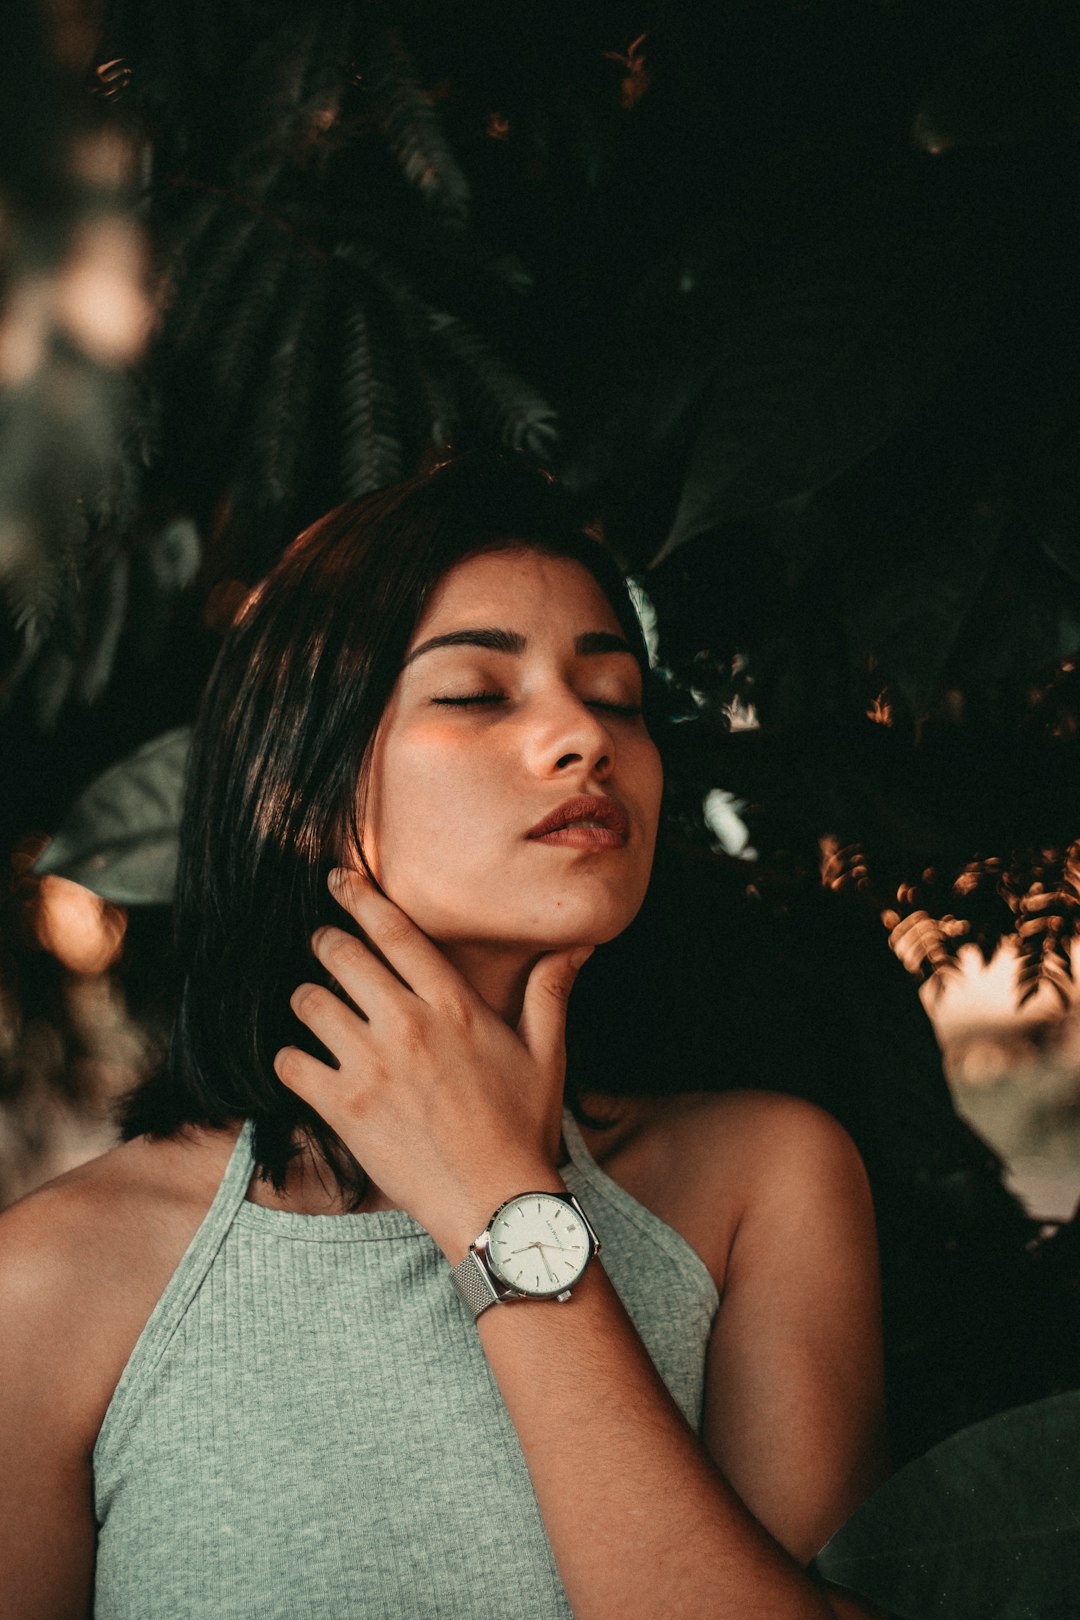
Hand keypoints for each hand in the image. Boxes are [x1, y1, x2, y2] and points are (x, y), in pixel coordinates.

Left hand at [273, 867, 591, 1255]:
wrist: (495, 1203)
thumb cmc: (523, 1128)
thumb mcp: (546, 1054)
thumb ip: (549, 993)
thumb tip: (579, 947)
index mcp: (453, 1005)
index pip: (394, 931)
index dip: (359, 897)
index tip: (340, 879)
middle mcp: (407, 1025)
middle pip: (341, 954)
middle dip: (326, 942)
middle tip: (325, 946)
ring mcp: (370, 1066)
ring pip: (309, 1002)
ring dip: (309, 1000)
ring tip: (318, 1009)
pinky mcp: (342, 1107)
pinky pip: (291, 1063)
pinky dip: (292, 1059)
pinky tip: (305, 1064)